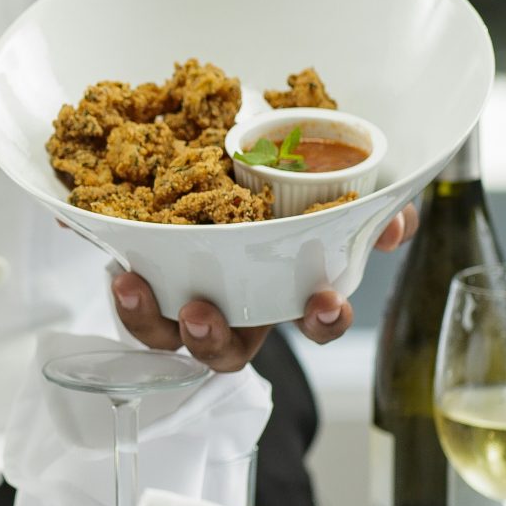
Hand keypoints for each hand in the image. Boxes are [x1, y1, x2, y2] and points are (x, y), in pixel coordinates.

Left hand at [110, 203, 417, 371]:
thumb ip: (367, 206)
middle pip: (225, 352)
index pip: (315, 325)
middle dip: (211, 340)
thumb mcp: (325, 186)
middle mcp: (234, 307)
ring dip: (146, 319)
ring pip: (164, 336)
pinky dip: (117, 282)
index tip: (323, 301)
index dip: (323, 322)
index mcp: (284, 292)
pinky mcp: (144, 278)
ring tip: (132, 287)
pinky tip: (107, 254)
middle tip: (198, 314)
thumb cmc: (276, 184)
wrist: (213, 152)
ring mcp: (183, 298)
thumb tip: (398, 222)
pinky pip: (128, 296)